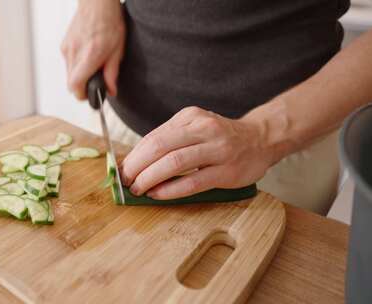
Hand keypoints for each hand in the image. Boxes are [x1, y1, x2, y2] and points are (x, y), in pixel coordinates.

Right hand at [61, 0, 124, 99]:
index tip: (91, 94)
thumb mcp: (117, 51)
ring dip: (79, 75)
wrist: (97, 3)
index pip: (75, 86)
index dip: (82, 94)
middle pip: (70, 83)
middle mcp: (74, 53)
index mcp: (89, 56)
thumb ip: (112, 73)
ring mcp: (67, 49)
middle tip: (94, 82)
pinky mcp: (64, 45)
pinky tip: (86, 56)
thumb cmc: (109, 22)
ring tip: (92, 65)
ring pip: (68, 74)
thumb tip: (111, 90)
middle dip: (82, 86)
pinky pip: (67, 63)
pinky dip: (76, 65)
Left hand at [120, 107, 277, 199]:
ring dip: (150, 178)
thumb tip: (134, 161)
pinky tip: (158, 194)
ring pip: (174, 163)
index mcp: (190, 117)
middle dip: (136, 166)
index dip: (133, 155)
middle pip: (159, 146)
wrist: (261, 139)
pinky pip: (193, 181)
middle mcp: (203, 128)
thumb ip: (169, 140)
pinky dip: (171, 189)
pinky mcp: (227, 171)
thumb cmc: (221, 137)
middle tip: (125, 181)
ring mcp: (217, 149)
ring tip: (138, 189)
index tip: (119, 169)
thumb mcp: (195, 128)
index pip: (153, 136)